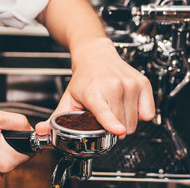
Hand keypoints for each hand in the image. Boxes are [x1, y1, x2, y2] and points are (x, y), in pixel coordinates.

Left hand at [36, 38, 154, 138]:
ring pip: (134, 122)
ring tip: (113, 111)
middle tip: (104, 119)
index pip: (105, 111)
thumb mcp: (68, 98)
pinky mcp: (142, 84)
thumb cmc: (84, 78)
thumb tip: (42, 130)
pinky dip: (140, 115)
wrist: (96, 55)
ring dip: (125, 123)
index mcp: (94, 92)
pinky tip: (127, 108)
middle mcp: (114, 87)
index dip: (111, 123)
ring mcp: (130, 85)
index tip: (117, 130)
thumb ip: (56, 118)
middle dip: (114, 130)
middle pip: (121, 125)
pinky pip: (148, 112)